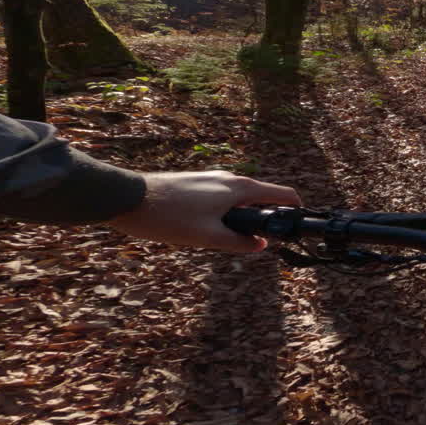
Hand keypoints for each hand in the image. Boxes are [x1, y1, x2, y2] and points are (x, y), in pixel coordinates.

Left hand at [106, 171, 301, 252]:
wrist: (129, 199)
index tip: (296, 228)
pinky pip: (223, 198)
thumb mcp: (208, 237)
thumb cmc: (169, 217)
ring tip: (226, 239)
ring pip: (240, 199)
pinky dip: (226, 213)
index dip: (295, 210)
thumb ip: (238, 242)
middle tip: (256, 243)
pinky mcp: (198, 182)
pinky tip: (207, 229)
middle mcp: (230, 178)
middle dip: (264, 219)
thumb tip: (260, 246)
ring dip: (241, 218)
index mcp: (240, 188)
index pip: (282, 194)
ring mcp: (213, 178)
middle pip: (262, 198)